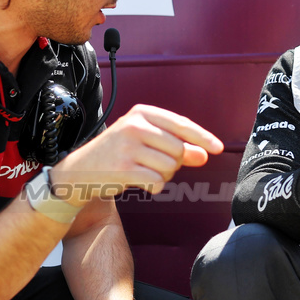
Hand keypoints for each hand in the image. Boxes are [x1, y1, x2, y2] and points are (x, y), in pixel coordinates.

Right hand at [52, 105, 222, 201]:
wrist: (81, 170)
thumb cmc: (119, 153)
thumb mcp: (147, 142)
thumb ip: (176, 146)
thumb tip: (204, 155)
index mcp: (142, 113)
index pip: (181, 124)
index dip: (202, 137)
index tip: (218, 148)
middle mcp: (135, 126)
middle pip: (178, 149)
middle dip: (174, 162)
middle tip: (153, 163)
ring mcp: (128, 147)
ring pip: (170, 167)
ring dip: (163, 175)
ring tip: (143, 170)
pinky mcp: (123, 168)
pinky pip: (157, 182)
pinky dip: (153, 186)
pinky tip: (138, 181)